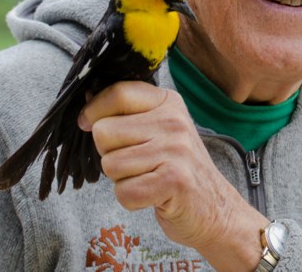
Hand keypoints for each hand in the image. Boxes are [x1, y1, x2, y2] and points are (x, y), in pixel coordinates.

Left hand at [79, 81, 266, 269]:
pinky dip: (132, 201)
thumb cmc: (177, 168)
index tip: (88, 123)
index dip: (94, 111)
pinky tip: (152, 196)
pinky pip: (124, 192)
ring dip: (122, 180)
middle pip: (104, 133)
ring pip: (110, 165)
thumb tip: (86, 103)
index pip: (118, 93)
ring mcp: (176, 150)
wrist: (215, 208)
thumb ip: (127, 114)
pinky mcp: (175, 180)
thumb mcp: (159, 129)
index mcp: (168, 102)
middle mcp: (174, 121)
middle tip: (136, 163)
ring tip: (148, 178)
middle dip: (110, 154)